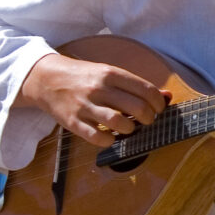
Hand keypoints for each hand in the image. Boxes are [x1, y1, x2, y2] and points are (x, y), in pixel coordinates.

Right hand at [18, 52, 167, 146]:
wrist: (46, 79)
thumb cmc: (85, 78)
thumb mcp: (110, 73)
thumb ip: (137, 85)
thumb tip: (168, 96)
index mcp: (110, 74)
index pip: (146, 90)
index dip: (159, 103)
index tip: (158, 109)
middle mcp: (98, 89)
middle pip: (137, 108)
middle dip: (149, 118)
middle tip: (146, 120)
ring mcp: (84, 106)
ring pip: (119, 123)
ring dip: (131, 129)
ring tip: (129, 127)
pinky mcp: (72, 122)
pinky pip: (97, 138)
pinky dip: (109, 141)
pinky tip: (111, 137)